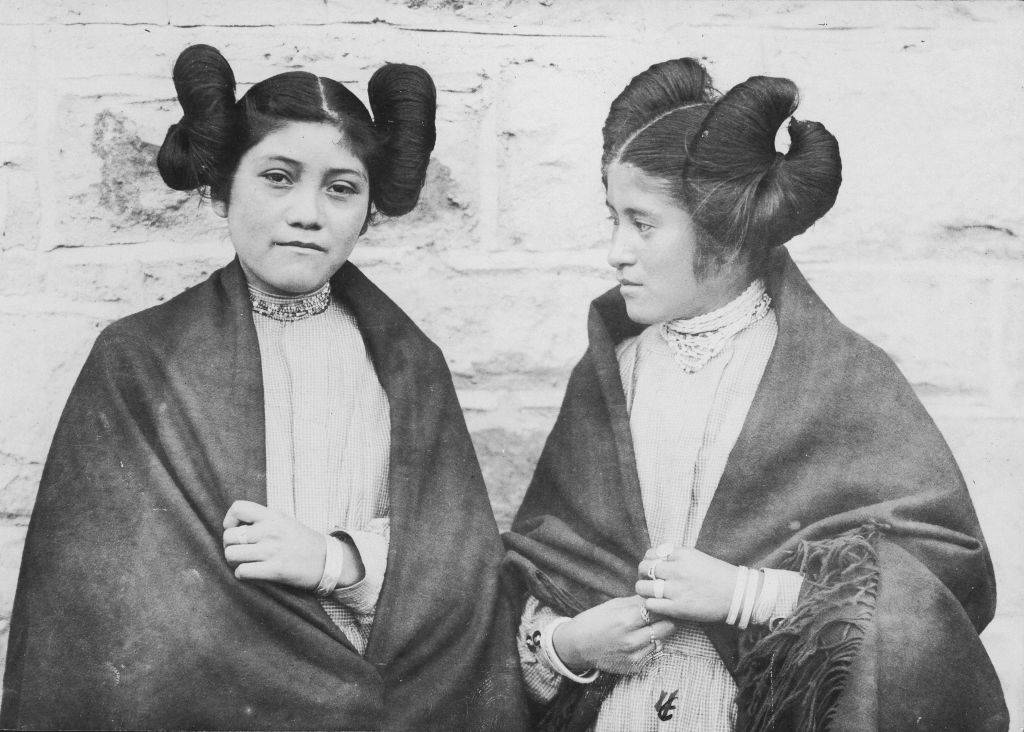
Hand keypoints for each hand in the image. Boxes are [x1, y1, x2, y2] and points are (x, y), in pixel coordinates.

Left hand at [222, 500, 351, 589]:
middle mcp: (270, 531)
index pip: (238, 508)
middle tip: (241, 551)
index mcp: (272, 516)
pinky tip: (252, 573)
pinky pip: (242, 572)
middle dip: (230, 546)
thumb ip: (262, 520)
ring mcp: (272, 550)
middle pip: (229, 536)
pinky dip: (242, 575)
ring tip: (245, 562)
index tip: (236, 529)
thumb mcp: (284, 521)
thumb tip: (234, 526)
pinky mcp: (275, 570)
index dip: (229, 520)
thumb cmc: (302, 541)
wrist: (328, 560)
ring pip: (231, 555)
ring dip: (234, 562)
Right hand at [551, 596, 675, 674]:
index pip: (659, 610)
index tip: (664, 602)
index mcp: (626, 620)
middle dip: (667, 619)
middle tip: (662, 614)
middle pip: (667, 627)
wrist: (577, 647)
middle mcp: (632, 640)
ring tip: (646, 627)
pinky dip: (649, 645)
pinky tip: (637, 640)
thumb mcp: (614, 605)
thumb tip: (657, 594)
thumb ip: (637, 601)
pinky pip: (652, 653)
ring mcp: (634, 656)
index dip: (663, 605)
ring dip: (658, 633)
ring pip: (661, 640)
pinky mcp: (635, 667)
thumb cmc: (594, 621)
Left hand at [636, 546, 737, 622]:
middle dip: (643, 575)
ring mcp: (676, 589)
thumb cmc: (718, 575)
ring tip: (651, 594)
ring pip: (643, 587)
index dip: (648, 561)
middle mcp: (677, 570)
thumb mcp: (696, 557)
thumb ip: (676, 556)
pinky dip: (651, 605)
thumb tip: (656, 558)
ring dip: (644, 590)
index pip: (651, 553)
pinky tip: (659, 605)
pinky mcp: (678, 608)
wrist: (738, 594)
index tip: (652, 568)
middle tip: (649, 581)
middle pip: (644, 568)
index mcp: (682, 554)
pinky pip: (651, 604)